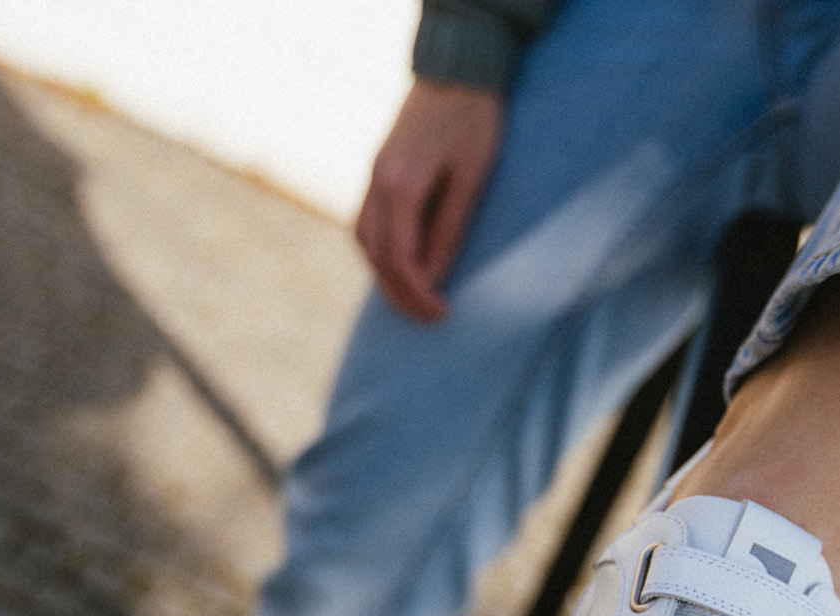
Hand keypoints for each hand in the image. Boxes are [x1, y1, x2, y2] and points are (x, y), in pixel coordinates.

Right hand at [357, 78, 504, 321]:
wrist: (457, 70)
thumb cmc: (474, 120)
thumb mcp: (473, 177)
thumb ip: (450, 227)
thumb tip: (433, 276)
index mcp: (400, 183)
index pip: (400, 258)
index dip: (419, 294)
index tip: (443, 314)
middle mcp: (378, 180)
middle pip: (376, 256)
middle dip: (400, 295)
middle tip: (431, 320)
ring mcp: (373, 174)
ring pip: (365, 241)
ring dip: (386, 277)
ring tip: (415, 302)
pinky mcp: (378, 170)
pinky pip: (367, 223)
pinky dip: (381, 253)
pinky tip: (403, 269)